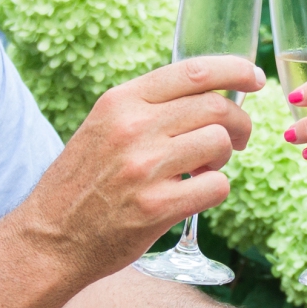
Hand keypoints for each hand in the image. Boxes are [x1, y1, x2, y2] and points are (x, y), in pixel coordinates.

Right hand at [18, 56, 266, 284]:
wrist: (51, 238)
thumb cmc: (84, 184)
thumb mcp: (104, 129)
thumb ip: (148, 111)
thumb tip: (207, 100)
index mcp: (121, 102)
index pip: (193, 72)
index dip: (235, 70)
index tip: (255, 78)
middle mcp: (134, 128)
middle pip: (216, 107)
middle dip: (239, 123)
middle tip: (239, 140)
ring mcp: (146, 168)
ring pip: (219, 144)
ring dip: (223, 159)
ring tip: (205, 170)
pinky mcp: (157, 207)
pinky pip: (216, 187)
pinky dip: (215, 190)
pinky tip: (195, 195)